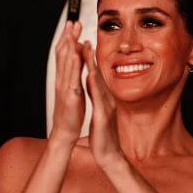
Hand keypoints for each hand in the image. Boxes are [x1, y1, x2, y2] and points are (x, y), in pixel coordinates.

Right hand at [50, 21, 85, 144]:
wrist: (65, 132)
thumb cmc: (70, 112)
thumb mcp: (73, 90)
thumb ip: (74, 76)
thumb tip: (78, 61)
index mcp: (65, 78)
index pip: (65, 54)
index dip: (68, 38)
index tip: (73, 25)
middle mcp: (63, 80)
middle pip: (64, 54)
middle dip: (68, 36)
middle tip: (73, 21)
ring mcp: (65, 87)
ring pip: (66, 63)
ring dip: (70, 46)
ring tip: (73, 32)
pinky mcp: (70, 96)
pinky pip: (72, 78)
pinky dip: (74, 65)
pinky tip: (77, 54)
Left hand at [83, 42, 124, 170]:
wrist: (109, 154)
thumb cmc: (103, 135)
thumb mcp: (99, 111)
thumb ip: (96, 96)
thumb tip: (91, 80)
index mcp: (104, 98)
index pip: (95, 75)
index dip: (89, 59)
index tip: (83, 43)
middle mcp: (107, 99)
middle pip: (97, 74)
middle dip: (90, 56)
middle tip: (84, 38)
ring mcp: (106, 107)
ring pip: (98, 82)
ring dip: (92, 65)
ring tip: (86, 50)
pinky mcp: (103, 116)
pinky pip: (98, 98)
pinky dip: (93, 85)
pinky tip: (89, 76)